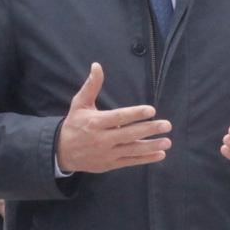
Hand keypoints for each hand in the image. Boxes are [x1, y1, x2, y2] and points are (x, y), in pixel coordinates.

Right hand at [56, 62, 170, 173]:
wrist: (62, 151)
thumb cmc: (74, 124)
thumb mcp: (79, 103)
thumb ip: (91, 86)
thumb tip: (97, 65)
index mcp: (95, 122)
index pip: (118, 117)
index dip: (135, 114)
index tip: (151, 110)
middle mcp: (102, 139)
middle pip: (128, 134)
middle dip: (149, 129)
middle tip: (167, 125)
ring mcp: (106, 153)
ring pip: (132, 149)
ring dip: (151, 146)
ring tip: (167, 141)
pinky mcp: (110, 164)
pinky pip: (130, 161)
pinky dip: (145, 159)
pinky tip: (160, 154)